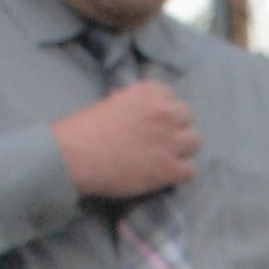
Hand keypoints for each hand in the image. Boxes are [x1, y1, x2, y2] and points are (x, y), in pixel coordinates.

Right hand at [54, 82, 200, 198]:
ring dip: (182, 149)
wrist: (74, 155)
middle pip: (186, 116)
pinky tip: (165, 175)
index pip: (169, 96)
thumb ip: (129, 103)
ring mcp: (170, 141)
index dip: (160, 110)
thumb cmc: (84, 129)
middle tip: (159, 139)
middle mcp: (165, 113)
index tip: (149, 120)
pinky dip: (179, 174)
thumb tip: (131, 106)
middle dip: (175, 126)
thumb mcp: (110, 103)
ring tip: (165, 157)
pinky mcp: (169, 168)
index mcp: (148, 93)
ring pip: (194, 142)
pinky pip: (190, 170)